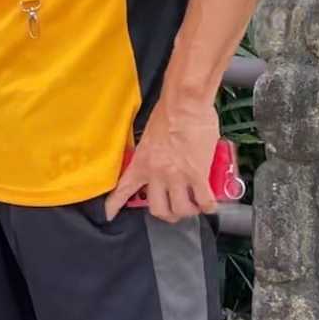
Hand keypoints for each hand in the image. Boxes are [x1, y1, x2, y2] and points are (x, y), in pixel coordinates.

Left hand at [105, 99, 219, 222]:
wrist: (185, 104)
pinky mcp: (198, 174)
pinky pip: (204, 201)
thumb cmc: (168, 113)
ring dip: (189, 210)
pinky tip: (210, 203)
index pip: (123, 188)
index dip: (114, 205)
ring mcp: (177, 176)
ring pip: (181, 209)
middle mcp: (156, 173)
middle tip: (175, 208)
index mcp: (141, 162)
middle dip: (168, 213)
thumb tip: (160, 163)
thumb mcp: (149, 137)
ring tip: (195, 204)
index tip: (108, 215)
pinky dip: (208, 206)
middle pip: (158, 209)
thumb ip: (151, 155)